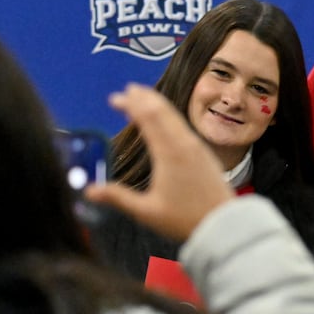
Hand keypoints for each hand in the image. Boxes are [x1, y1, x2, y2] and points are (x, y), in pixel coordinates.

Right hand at [84, 83, 234, 241]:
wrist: (225, 224)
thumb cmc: (186, 220)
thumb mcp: (147, 211)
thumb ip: (117, 198)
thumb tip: (89, 191)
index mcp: (169, 153)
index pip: (148, 118)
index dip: (131, 105)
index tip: (115, 98)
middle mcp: (184, 144)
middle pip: (162, 111)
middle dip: (144, 97)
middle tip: (127, 89)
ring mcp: (196, 148)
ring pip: (175, 117)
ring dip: (158, 104)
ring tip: (144, 96)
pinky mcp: (203, 154)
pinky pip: (184, 126)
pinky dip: (169, 116)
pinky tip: (165, 121)